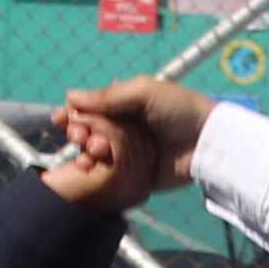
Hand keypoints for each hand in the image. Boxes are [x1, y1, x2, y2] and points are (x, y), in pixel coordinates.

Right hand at [49, 75, 214, 211]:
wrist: (207, 142)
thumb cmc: (180, 109)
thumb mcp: (143, 93)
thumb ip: (108, 96)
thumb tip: (70, 95)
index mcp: (123, 106)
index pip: (89, 109)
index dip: (72, 114)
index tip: (61, 119)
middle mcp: (122, 128)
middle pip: (87, 131)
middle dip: (77, 132)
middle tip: (80, 136)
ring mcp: (126, 152)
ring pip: (94, 153)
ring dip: (85, 151)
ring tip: (93, 150)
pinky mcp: (133, 174)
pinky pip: (108, 174)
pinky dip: (96, 171)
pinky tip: (90, 168)